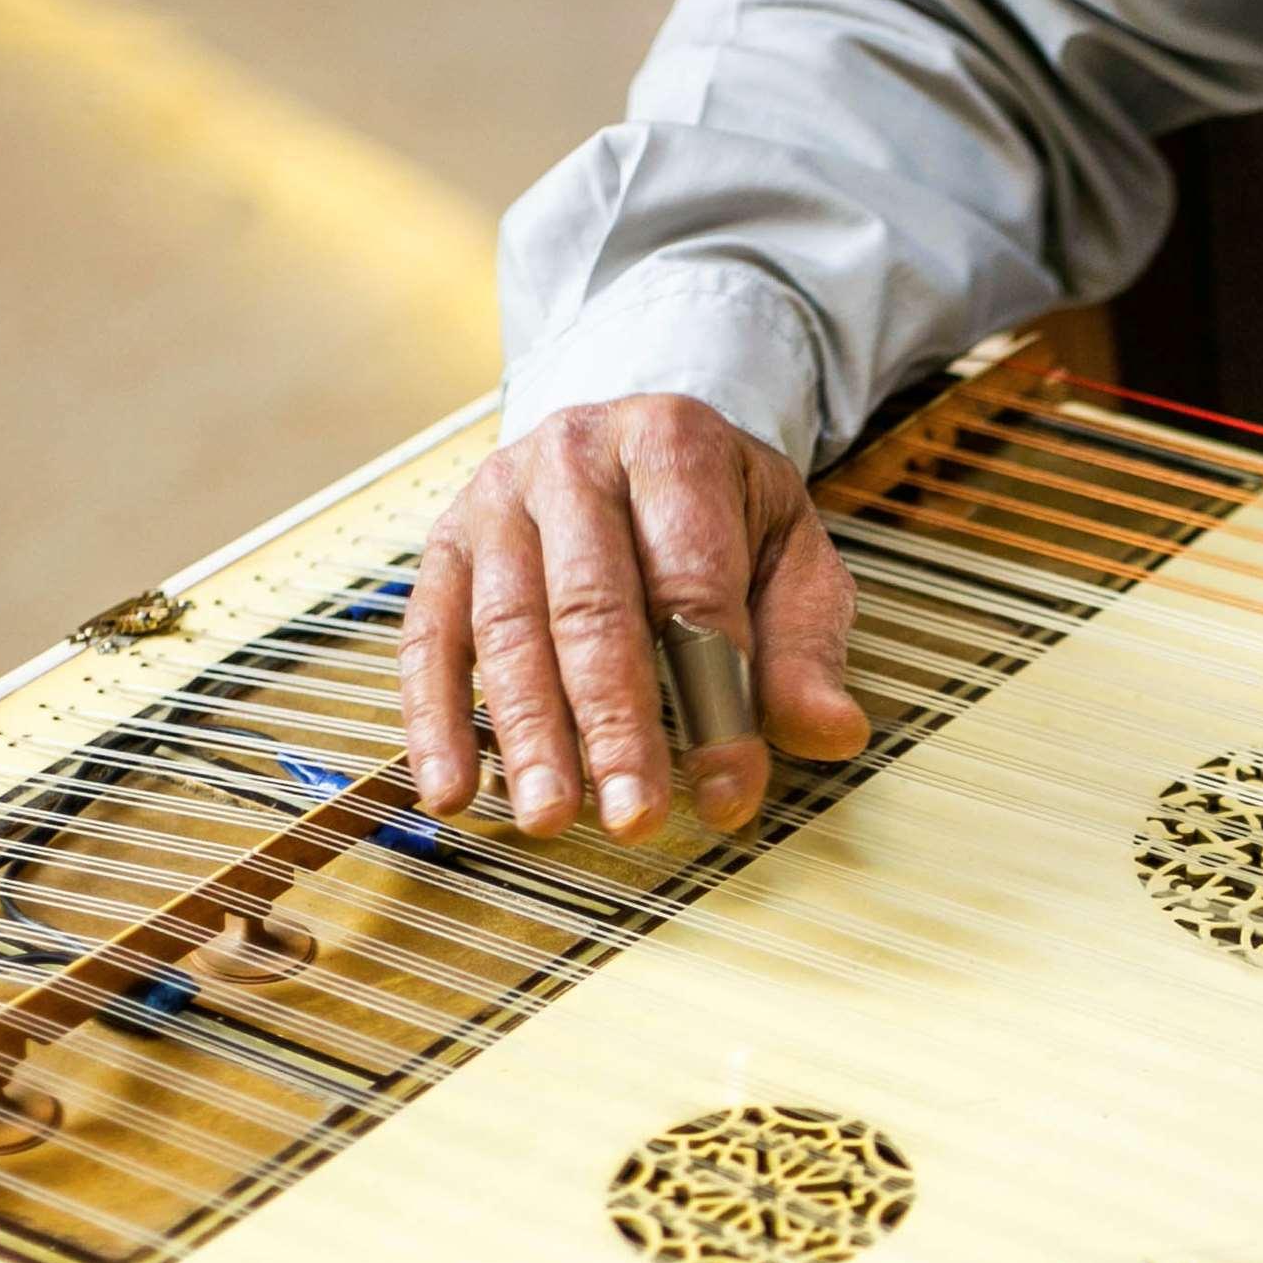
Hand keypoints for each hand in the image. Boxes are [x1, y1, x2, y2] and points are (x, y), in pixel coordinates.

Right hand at [401, 394, 870, 842]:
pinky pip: (431, 638)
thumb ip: (806, 648)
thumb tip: (831, 733)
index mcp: (673, 446)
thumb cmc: (723, 514)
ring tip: (548, 819)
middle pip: (590, 609)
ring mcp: (497, 500)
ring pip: (506, 627)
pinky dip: (435, 720)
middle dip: (613, 725)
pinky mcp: (445, 546)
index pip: (694, 587)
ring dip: (527, 735)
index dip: (713, 698)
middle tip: (631, 818)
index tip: (729, 792)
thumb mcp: (791, 559)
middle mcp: (573, 460)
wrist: (636, 443)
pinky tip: (453, 790)